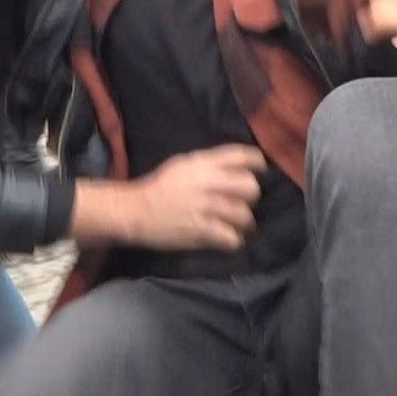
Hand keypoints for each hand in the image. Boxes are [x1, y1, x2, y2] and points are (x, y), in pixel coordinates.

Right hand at [84, 144, 262, 251]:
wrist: (134, 210)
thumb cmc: (160, 186)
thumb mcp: (183, 165)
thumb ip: (210, 164)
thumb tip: (238, 167)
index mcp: (202, 163)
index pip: (240, 155)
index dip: (258, 162)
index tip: (262, 169)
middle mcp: (206, 182)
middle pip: (249, 187)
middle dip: (252, 197)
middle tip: (245, 203)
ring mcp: (204, 207)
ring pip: (243, 214)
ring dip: (245, 222)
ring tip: (240, 226)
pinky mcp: (199, 230)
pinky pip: (230, 237)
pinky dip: (234, 240)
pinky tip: (229, 239)